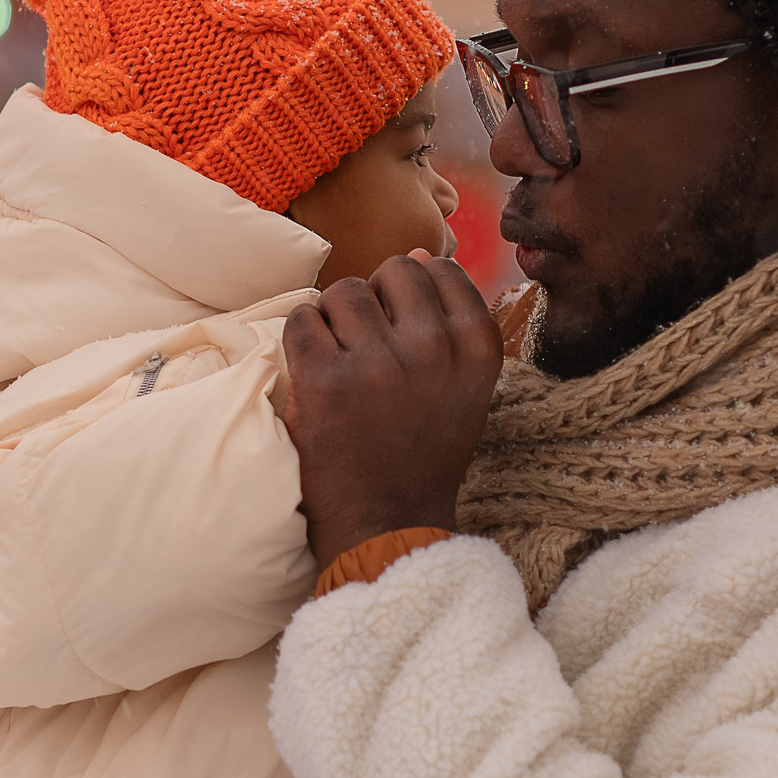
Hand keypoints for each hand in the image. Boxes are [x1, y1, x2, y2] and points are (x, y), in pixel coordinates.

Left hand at [283, 252, 503, 567]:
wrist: (387, 525)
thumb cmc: (421, 452)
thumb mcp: (460, 387)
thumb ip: (447, 320)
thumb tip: (421, 251)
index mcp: (477, 349)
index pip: (443, 271)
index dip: (412, 295)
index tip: (402, 333)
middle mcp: (434, 350)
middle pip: (395, 270)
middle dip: (375, 298)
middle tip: (366, 346)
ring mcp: (379, 365)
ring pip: (344, 291)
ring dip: (334, 318)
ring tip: (339, 359)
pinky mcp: (325, 381)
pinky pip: (302, 318)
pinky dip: (301, 337)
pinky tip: (313, 370)